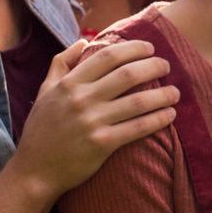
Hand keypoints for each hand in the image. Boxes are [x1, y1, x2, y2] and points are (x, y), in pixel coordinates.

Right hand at [10, 39, 178, 196]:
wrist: (35, 171)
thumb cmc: (42, 128)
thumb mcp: (45, 91)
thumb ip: (62, 63)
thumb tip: (83, 42)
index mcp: (69, 84)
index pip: (108, 56)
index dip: (134, 48)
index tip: (150, 48)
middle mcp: (81, 99)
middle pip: (128, 74)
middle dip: (154, 66)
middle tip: (167, 66)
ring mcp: (92, 122)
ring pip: (138, 101)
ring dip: (163, 94)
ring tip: (176, 92)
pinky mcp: (103, 144)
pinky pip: (138, 128)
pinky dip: (158, 119)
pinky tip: (170, 115)